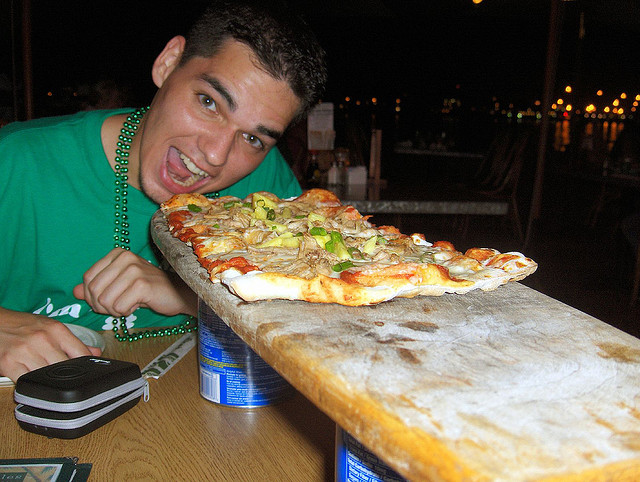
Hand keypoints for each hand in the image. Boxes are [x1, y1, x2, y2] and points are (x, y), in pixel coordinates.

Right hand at [0, 307, 101, 381]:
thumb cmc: (24, 325)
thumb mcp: (51, 327)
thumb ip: (73, 342)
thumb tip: (96, 353)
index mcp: (56, 329)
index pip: (81, 353)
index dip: (87, 366)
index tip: (87, 373)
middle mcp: (42, 339)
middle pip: (65, 368)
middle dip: (67, 375)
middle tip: (66, 378)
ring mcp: (24, 351)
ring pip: (47, 377)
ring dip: (49, 382)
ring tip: (49, 379)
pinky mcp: (8, 363)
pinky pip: (26, 381)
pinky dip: (32, 384)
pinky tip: (34, 381)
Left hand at [73, 248, 196, 317]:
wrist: (177, 293)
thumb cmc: (148, 289)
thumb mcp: (119, 285)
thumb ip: (97, 287)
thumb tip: (75, 292)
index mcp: (117, 254)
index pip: (88, 279)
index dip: (92, 297)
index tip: (106, 302)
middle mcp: (125, 258)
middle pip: (94, 290)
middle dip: (102, 306)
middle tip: (118, 306)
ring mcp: (134, 270)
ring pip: (105, 301)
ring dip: (115, 310)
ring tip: (129, 304)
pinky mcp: (142, 285)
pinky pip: (119, 307)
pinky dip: (126, 312)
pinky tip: (138, 304)